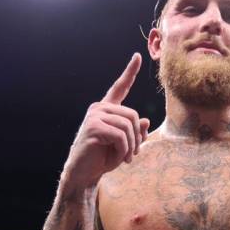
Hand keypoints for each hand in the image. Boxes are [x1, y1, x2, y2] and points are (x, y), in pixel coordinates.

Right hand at [63, 53, 150, 187]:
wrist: (83, 173)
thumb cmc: (103, 158)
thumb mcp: (125, 144)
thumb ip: (135, 132)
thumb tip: (145, 121)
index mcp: (107, 109)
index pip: (120, 87)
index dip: (130, 72)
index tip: (138, 56)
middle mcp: (100, 108)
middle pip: (133, 115)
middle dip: (137, 137)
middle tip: (134, 154)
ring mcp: (95, 116)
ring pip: (129, 125)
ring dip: (132, 146)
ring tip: (127, 158)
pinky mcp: (94, 127)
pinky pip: (121, 136)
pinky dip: (125, 150)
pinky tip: (120, 159)